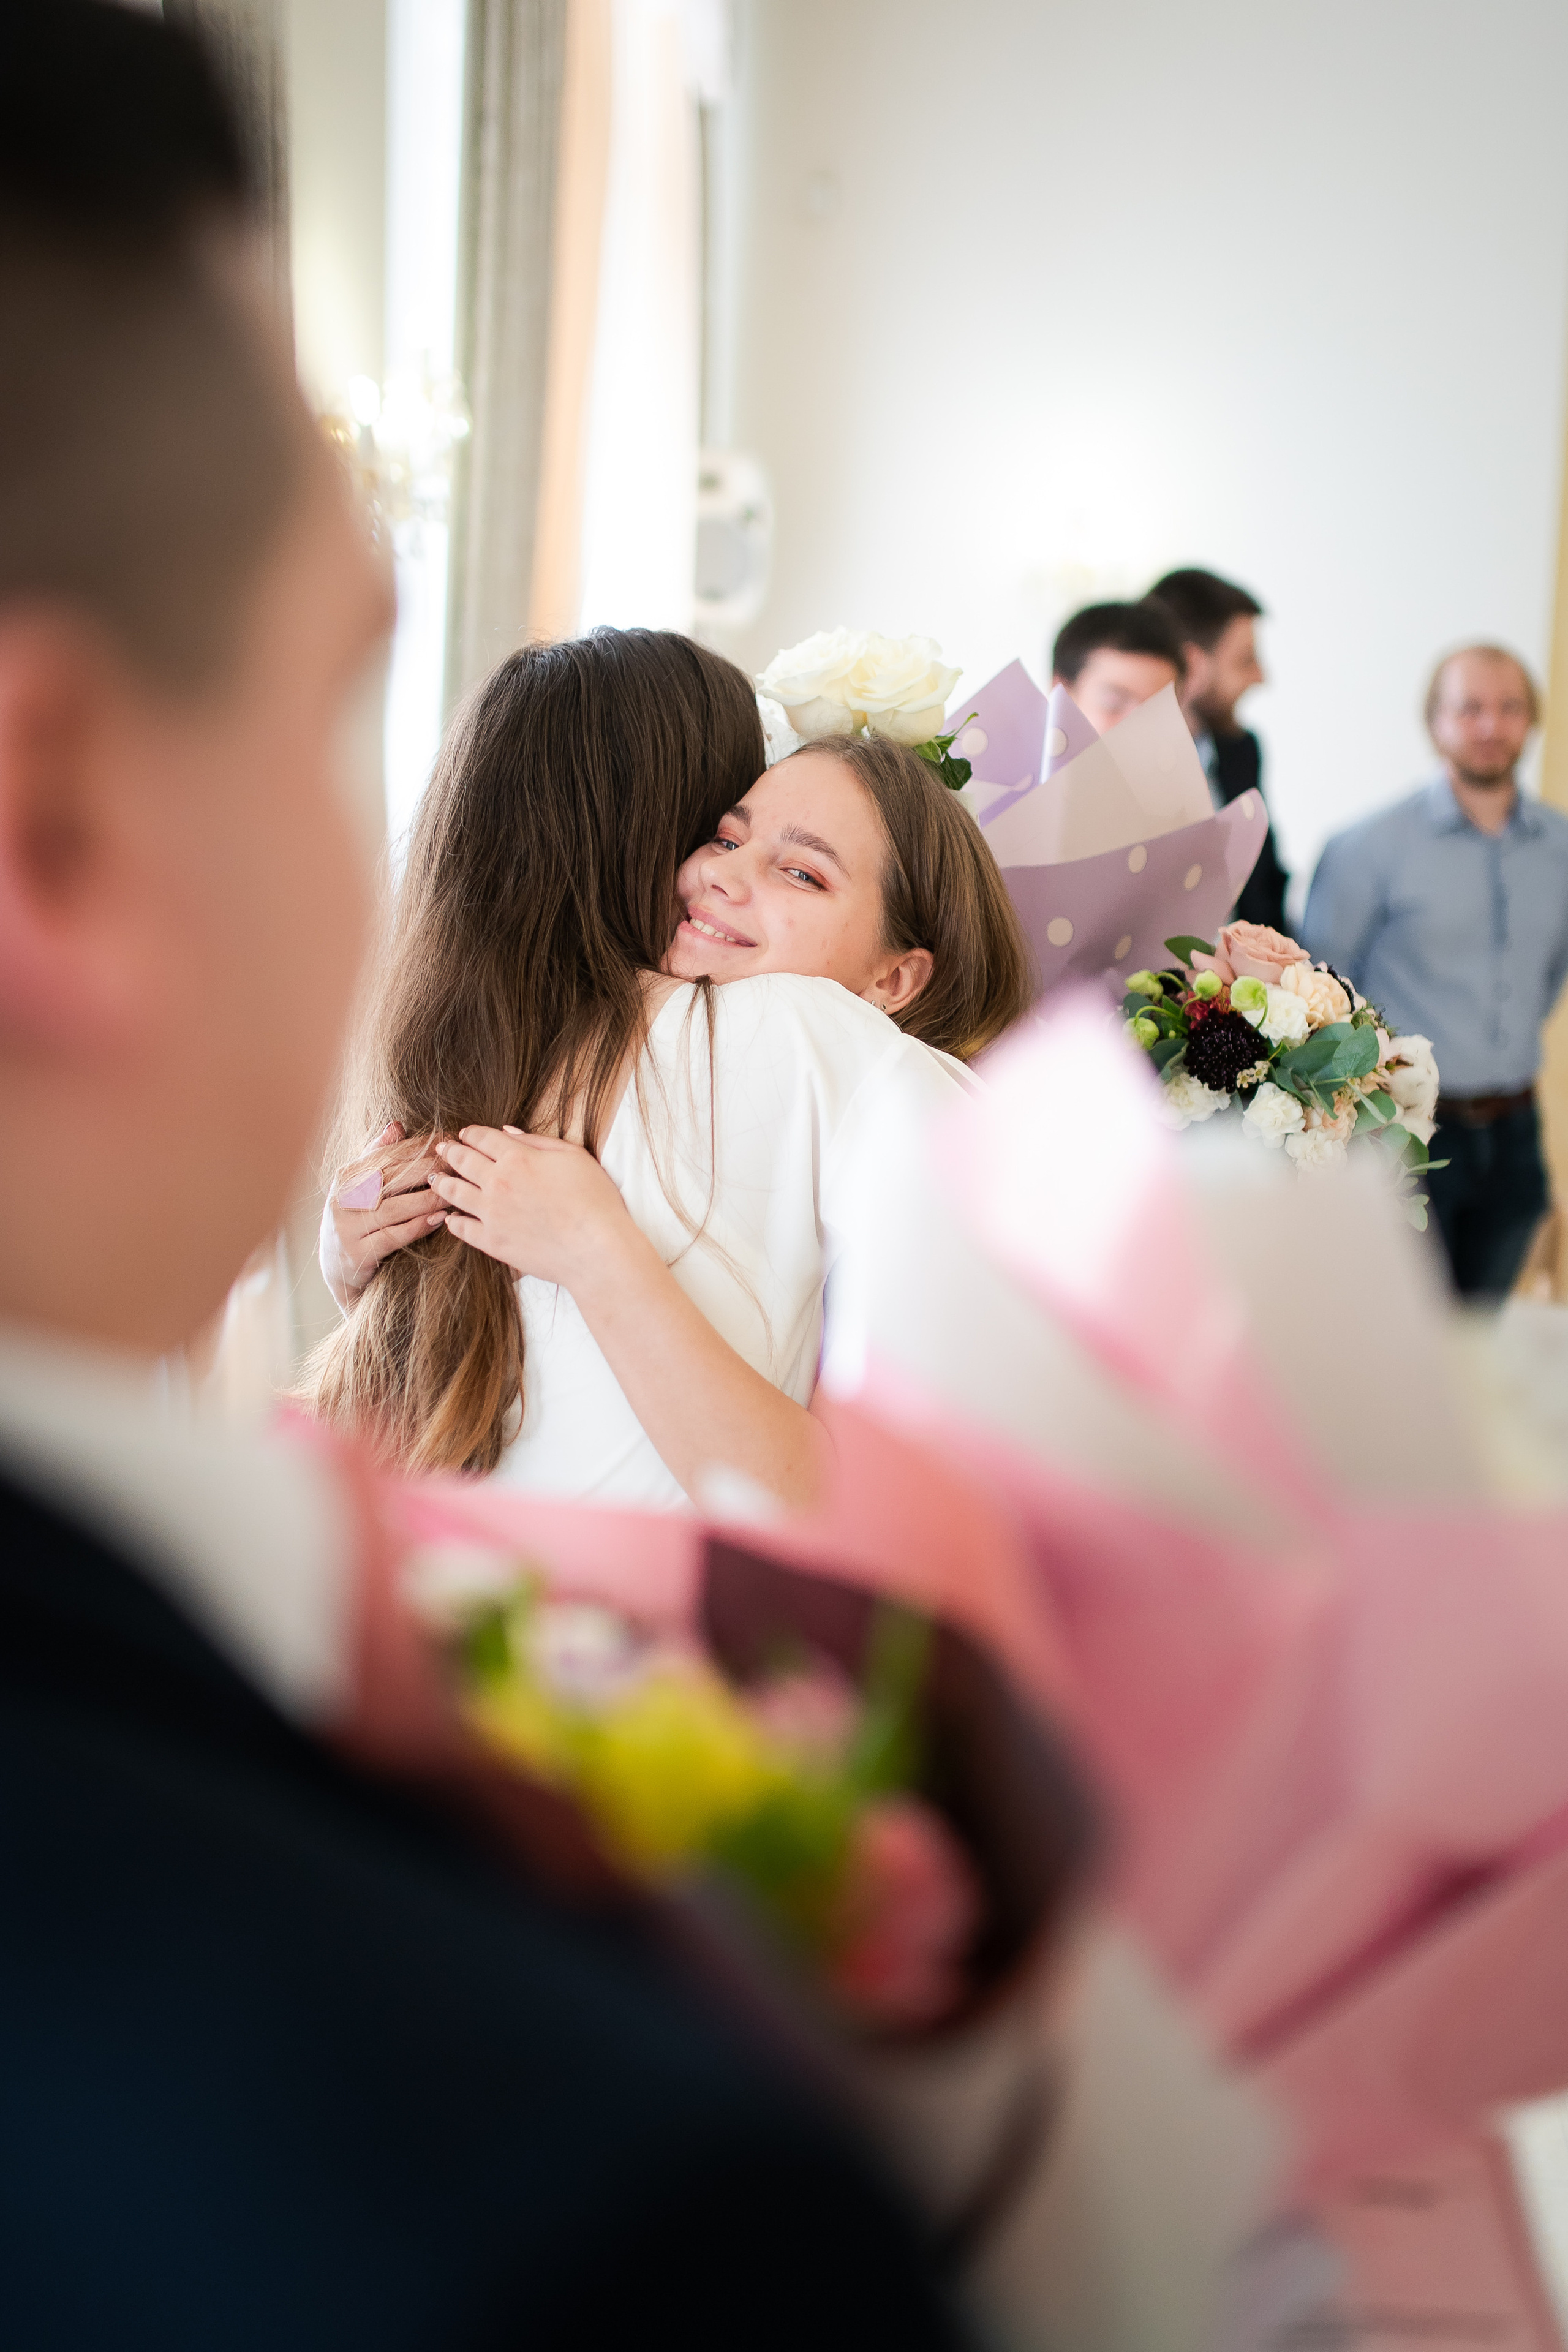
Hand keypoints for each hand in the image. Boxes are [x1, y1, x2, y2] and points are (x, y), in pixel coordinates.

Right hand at [321, 1122, 446, 1307]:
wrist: (337, 1268)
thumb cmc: (357, 1219)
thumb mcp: (359, 1186)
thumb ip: (377, 1156)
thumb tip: (397, 1126)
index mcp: (346, 1177)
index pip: (386, 1156)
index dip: (418, 1148)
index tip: (447, 1143)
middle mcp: (343, 1199)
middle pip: (391, 1179)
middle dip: (427, 1171)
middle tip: (456, 1167)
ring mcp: (347, 1227)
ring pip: (394, 1208)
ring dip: (427, 1200)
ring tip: (453, 1194)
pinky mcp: (357, 1253)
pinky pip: (393, 1237)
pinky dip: (418, 1227)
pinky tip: (439, 1220)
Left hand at [432, 1126, 631, 1288]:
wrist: (596, 1249)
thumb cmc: (595, 1200)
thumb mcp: (574, 1156)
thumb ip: (537, 1141)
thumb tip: (508, 1131)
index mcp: (518, 1158)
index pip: (483, 1137)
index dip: (471, 1133)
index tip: (464, 1134)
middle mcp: (497, 1183)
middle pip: (463, 1161)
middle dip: (450, 1152)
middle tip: (440, 1148)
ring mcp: (491, 1214)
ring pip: (454, 1193)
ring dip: (442, 1183)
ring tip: (435, 1179)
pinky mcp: (492, 1243)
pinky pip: (462, 1229)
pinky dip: (452, 1221)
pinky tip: (449, 1217)